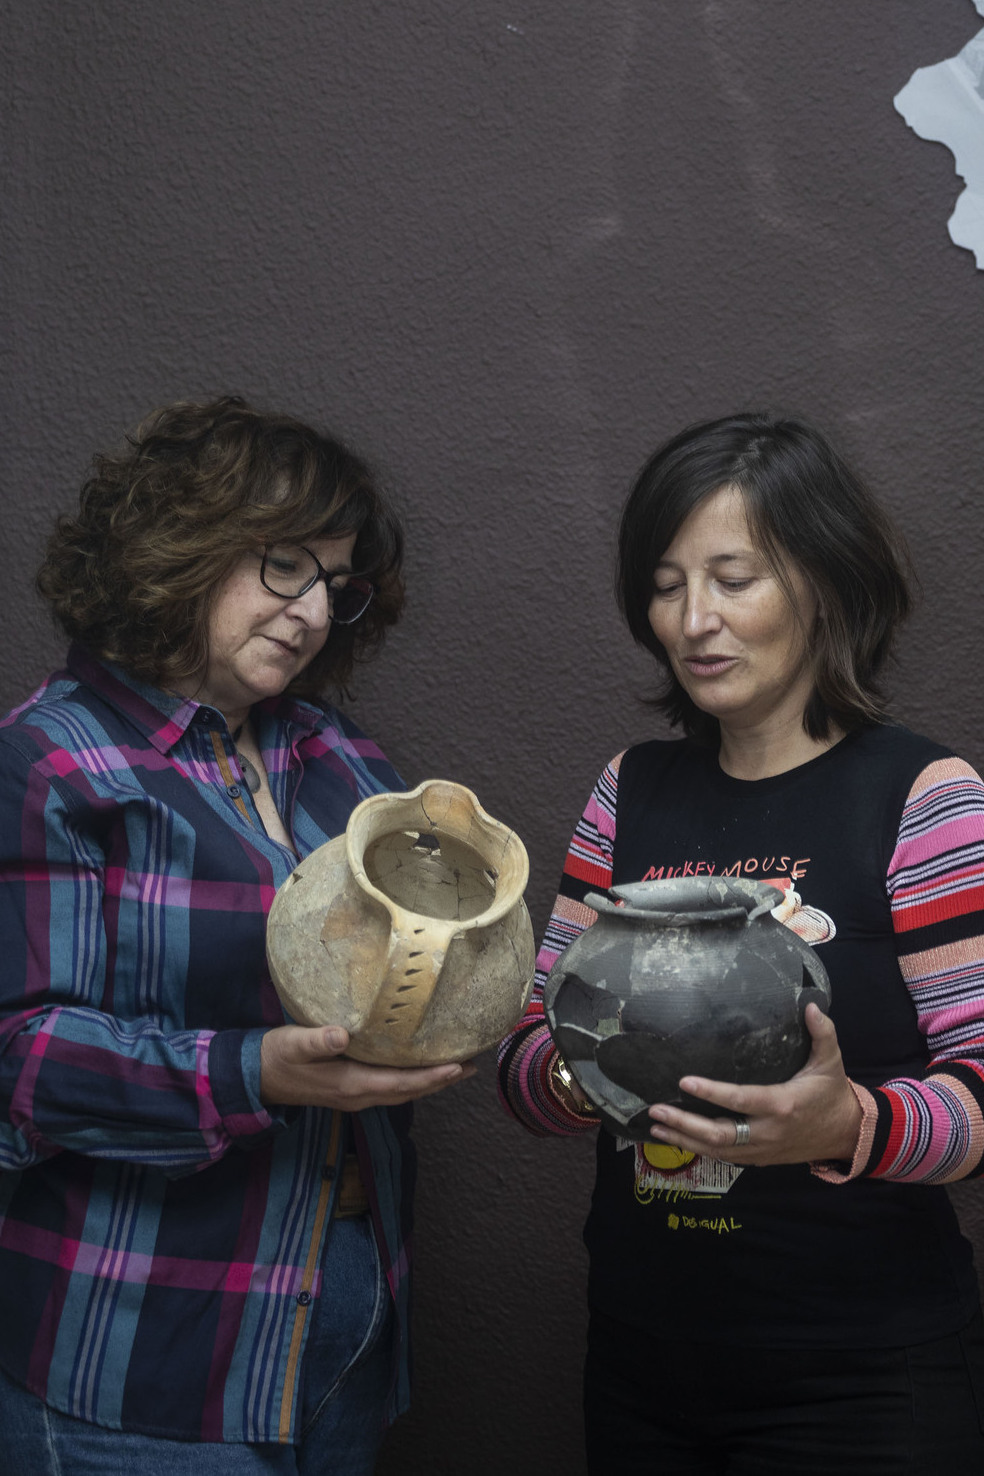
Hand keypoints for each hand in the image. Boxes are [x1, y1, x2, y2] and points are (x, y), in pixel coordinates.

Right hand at [260, 1024, 476, 1111]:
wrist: (257, 1078)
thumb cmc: (277, 1056)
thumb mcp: (294, 1044)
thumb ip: (318, 1039)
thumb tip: (342, 1033)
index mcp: (351, 1085)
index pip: (401, 1083)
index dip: (431, 1077)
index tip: (458, 1067)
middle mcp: (359, 1096)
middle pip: (410, 1091)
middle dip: (441, 1080)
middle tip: (472, 1066)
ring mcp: (356, 1096)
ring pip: (403, 1091)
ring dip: (431, 1082)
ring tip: (458, 1068)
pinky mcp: (351, 1090)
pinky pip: (391, 1087)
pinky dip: (413, 1080)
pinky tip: (421, 1067)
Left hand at [645, 1004, 861, 1166]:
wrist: (847, 1135)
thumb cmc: (833, 1094)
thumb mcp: (832, 1061)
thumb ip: (822, 1032)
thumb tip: (809, 1005)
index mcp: (781, 1105)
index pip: (740, 1100)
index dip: (710, 1092)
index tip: (684, 1081)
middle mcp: (768, 1131)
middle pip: (719, 1133)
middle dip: (684, 1124)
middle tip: (656, 1110)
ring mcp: (762, 1149)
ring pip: (717, 1150)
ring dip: (684, 1139)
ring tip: (655, 1127)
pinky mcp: (759, 1158)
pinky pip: (724, 1157)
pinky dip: (699, 1149)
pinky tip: (677, 1140)